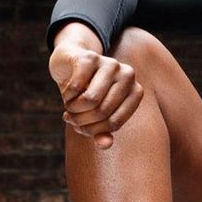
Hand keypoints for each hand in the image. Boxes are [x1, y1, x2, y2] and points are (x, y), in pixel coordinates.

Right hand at [49, 24, 144, 149]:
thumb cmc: (87, 92)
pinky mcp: (91, 57)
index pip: (114, 123)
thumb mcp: (95, 114)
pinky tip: (67, 92)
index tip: (82, 128)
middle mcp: (128, 75)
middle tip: (71, 118)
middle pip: (102, 112)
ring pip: (90, 100)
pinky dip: (66, 95)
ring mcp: (111, 63)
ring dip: (72, 109)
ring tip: (69, 106)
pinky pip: (75, 87)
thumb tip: (105, 144)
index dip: (93, 131)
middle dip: (80, 121)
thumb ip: (102, 131)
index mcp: (135, 92)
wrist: (71, 62)